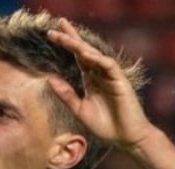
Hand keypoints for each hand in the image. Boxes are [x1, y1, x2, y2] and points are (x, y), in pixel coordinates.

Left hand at [46, 18, 155, 151]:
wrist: (126, 138)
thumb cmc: (106, 126)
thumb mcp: (80, 110)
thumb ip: (66, 94)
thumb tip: (48, 79)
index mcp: (91, 79)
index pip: (78, 56)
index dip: (67, 43)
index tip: (51, 33)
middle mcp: (100, 74)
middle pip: (85, 50)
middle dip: (71, 37)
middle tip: (57, 24)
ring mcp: (111, 76)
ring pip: (95, 55)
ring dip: (81, 46)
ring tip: (66, 37)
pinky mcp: (121, 82)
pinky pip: (109, 66)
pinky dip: (97, 59)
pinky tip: (85, 54)